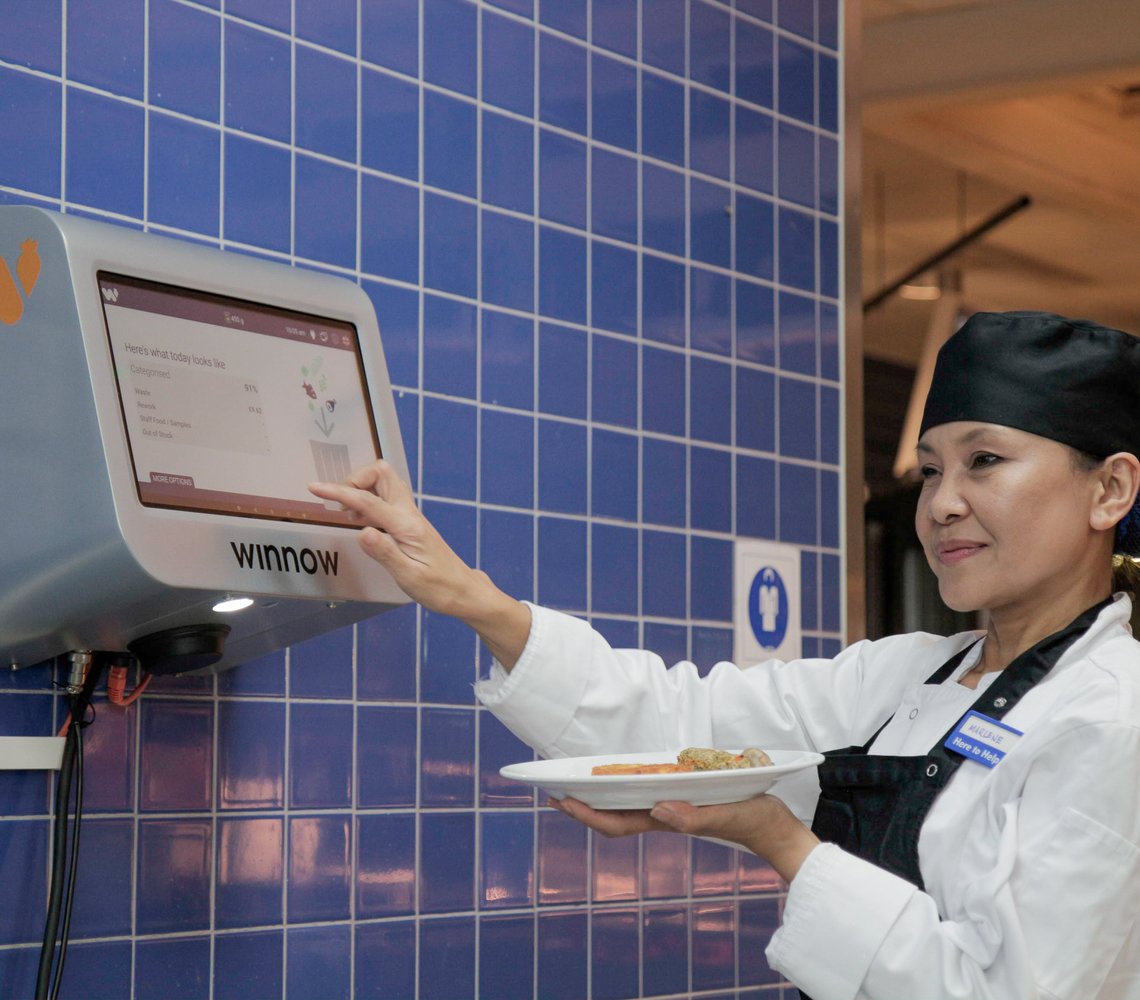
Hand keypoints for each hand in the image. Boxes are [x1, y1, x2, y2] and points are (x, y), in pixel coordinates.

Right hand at [309, 460, 530, 666]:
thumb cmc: (439, 587)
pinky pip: (387, 499)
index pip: (368, 500)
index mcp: (407, 525)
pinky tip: (363, 522)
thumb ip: (385, 552)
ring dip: (362, 489)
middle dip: (356, 479)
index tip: (315, 487)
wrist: (462, 590)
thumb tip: (362, 531)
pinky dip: (369, 501)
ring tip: (349, 515)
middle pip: (382, 473)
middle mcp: (409, 514)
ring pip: (385, 483)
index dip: (339, 492)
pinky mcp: (409, 523)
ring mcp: (410, 516)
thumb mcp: (409, 576)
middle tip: (341, 506)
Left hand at [550, 793, 818, 882]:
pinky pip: (647, 797)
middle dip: (584, 807)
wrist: (779, 830)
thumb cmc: (754, 821)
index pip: (618, 822)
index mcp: (669, 821)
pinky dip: (626, 790)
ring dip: (601, 799)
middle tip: (554, 792)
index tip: (561, 801)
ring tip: (578, 786)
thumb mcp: (726, 814)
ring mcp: (675, 811)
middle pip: (615, 816)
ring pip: (628, 808)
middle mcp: (666, 817)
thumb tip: (658, 811)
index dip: (587, 814)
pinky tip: (622, 782)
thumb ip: (695, 817)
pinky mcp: (686, 801)